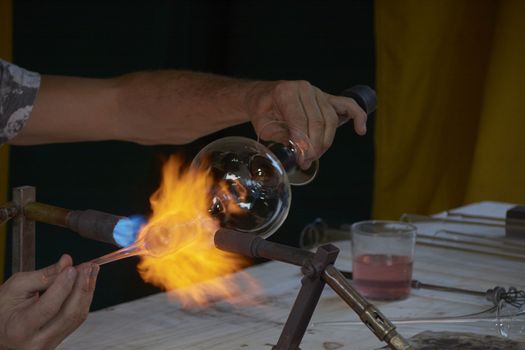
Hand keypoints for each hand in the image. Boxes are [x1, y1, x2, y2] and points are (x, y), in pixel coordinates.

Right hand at [0, 255, 98, 349]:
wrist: (0, 330)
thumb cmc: (3, 309)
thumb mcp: (16, 288)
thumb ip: (43, 275)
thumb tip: (66, 262)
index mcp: (20, 328)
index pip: (48, 307)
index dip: (63, 286)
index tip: (72, 268)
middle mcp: (37, 341)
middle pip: (69, 313)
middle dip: (82, 286)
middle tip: (88, 267)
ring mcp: (50, 343)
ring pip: (77, 316)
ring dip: (87, 291)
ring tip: (91, 271)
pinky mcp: (59, 340)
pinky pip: (77, 318)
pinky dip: (84, 299)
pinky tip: (86, 284)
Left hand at [245, 80, 367, 162]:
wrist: (262, 96)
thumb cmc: (262, 110)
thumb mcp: (263, 125)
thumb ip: (280, 136)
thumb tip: (297, 151)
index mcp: (286, 92)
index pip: (300, 121)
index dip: (302, 143)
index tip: (301, 159)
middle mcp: (304, 89)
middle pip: (318, 122)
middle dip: (314, 146)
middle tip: (306, 162)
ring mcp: (318, 92)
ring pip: (331, 119)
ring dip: (326, 141)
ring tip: (315, 156)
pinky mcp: (327, 97)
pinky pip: (346, 105)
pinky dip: (357, 116)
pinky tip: (360, 130)